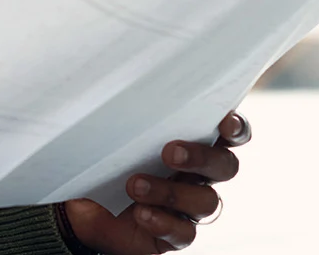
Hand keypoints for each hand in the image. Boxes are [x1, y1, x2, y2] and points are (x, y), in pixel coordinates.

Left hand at [62, 112, 251, 253]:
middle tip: (170, 152)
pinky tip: (141, 213)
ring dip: (171, 192)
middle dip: (201, 158)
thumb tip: (121, 82)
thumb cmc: (106, 161)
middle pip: (225, 166)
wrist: (83, 207)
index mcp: (193, 142)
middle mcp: (199, 175)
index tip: (224, 122)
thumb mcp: (114, 135)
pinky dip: (163, 222)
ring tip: (135, 185)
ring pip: (204, 201)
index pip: (231, 133)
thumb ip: (131, 115)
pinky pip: (184, 233)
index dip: (236, 128)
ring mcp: (190, 207)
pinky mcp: (175, 234)